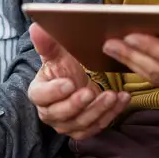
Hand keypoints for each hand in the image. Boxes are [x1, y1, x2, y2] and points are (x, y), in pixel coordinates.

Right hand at [27, 23, 129, 140]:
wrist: (76, 82)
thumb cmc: (63, 69)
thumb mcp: (57, 54)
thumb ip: (47, 44)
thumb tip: (37, 27)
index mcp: (39, 94)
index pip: (41, 96)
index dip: (54, 92)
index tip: (69, 83)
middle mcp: (51, 113)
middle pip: (61, 114)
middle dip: (77, 104)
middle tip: (90, 91)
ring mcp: (68, 124)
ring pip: (82, 122)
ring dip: (98, 110)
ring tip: (112, 95)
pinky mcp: (84, 130)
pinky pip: (98, 126)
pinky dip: (111, 113)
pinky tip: (122, 99)